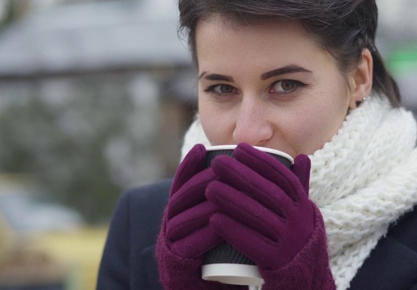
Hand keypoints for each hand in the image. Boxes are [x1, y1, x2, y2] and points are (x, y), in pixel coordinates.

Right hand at [156, 144, 229, 289]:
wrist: (195, 268)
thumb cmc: (209, 230)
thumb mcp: (211, 205)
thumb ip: (219, 184)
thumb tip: (244, 153)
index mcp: (179, 201)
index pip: (181, 178)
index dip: (189, 163)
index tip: (201, 149)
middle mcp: (172, 215)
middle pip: (185, 194)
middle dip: (205, 182)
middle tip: (226, 173)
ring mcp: (173, 236)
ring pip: (187, 217)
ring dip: (208, 207)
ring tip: (229, 198)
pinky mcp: (179, 256)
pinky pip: (190, 244)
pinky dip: (206, 236)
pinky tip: (220, 229)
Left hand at [206, 143, 334, 288]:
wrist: (302, 275)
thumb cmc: (294, 235)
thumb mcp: (301, 210)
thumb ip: (299, 184)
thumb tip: (300, 156)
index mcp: (302, 204)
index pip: (283, 176)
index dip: (261, 161)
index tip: (238, 148)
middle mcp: (299, 221)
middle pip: (268, 193)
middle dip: (241, 175)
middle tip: (217, 164)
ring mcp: (289, 241)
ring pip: (259, 216)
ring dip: (232, 200)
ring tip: (209, 189)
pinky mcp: (276, 261)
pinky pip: (253, 244)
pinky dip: (233, 230)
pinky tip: (214, 220)